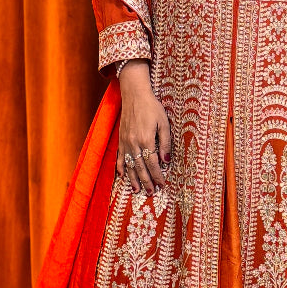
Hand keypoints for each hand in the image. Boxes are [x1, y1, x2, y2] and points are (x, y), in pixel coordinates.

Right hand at [116, 61, 171, 194]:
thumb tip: (166, 161)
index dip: (158, 175)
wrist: (134, 95)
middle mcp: (134, 143)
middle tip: (151, 192)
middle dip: (146, 181)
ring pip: (129, 165)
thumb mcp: (164, 123)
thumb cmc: (152, 107)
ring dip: (134, 179)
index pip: (153, 163)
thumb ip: (166, 143)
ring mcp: (125, 142)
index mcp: (146, 140)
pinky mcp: (121, 139)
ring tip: (137, 190)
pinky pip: (120, 157)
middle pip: (141, 168)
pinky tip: (122, 176)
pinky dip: (121, 167)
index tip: (162, 185)